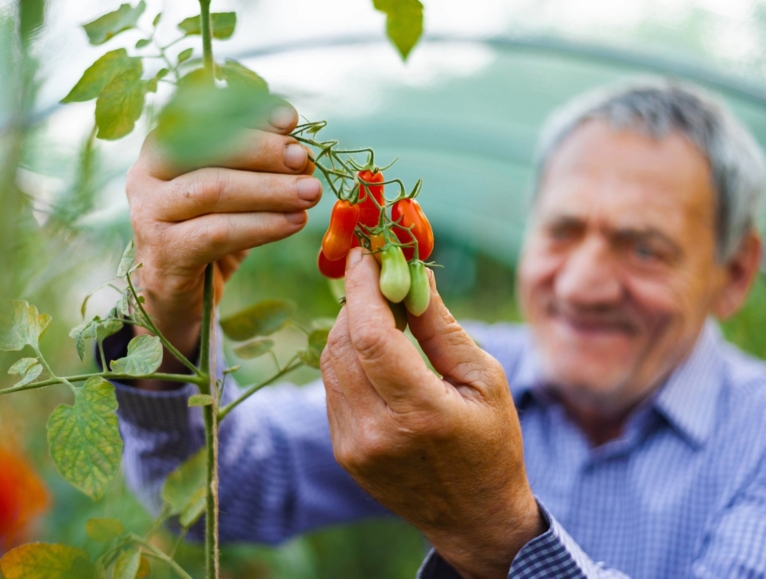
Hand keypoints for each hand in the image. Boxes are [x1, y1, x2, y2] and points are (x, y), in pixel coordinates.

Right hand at [126, 102, 321, 388]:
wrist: (183, 296)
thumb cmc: (212, 232)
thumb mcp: (236, 192)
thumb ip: (260, 166)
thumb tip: (300, 150)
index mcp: (163, 146)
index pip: (205, 118)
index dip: (248, 115)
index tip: (289, 119)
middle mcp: (148, 174)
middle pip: (207, 149)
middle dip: (263, 151)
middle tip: (304, 160)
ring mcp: (149, 214)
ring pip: (213, 189)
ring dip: (269, 189)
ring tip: (310, 193)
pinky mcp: (164, 253)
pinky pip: (218, 233)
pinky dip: (262, 225)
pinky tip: (294, 222)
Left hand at [321, 248, 544, 578]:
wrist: (475, 516)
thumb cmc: (492, 443)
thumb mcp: (484, 380)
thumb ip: (442, 328)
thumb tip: (413, 277)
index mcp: (421, 412)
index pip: (371, 335)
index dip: (362, 287)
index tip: (364, 254)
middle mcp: (377, 431)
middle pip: (344, 344)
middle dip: (354, 300)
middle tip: (374, 275)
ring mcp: (354, 446)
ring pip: (330, 363)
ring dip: (348, 326)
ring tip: (378, 309)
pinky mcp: (344, 452)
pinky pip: (333, 387)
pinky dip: (347, 357)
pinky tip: (372, 347)